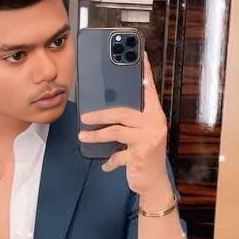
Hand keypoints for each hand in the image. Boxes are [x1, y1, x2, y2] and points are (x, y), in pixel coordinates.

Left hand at [78, 51, 170, 196]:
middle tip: (84, 117)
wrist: (154, 184)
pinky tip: (105, 165)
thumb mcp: (142, 135)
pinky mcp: (139, 156)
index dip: (145, 73)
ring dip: (96, 135)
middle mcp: (154, 124)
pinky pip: (117, 155)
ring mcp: (148, 140)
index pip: (149, 90)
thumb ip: (132, 121)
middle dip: (100, 114)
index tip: (142, 55)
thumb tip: (106, 108)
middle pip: (123, 112)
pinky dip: (109, 161)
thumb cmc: (146, 155)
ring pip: (116, 131)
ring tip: (83, 136)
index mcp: (155, 115)